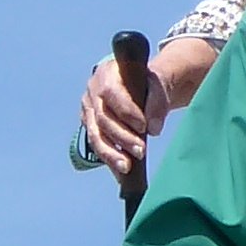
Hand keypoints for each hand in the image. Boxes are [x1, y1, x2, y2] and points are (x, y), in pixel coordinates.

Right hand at [77, 40, 210, 181]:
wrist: (140, 86)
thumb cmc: (148, 83)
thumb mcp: (158, 83)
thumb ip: (157, 101)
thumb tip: (153, 128)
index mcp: (107, 74)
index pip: (112, 94)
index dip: (126, 112)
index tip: (143, 127)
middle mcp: (92, 91)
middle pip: (102, 118)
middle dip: (121, 138)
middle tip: (140, 151)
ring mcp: (88, 110)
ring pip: (95, 135)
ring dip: (111, 154)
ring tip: (127, 167)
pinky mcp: (91, 126)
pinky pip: (97, 145)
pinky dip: (109, 159)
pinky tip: (121, 171)